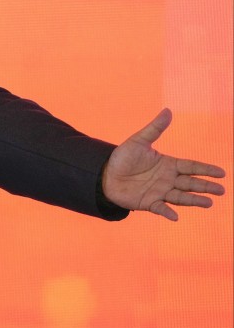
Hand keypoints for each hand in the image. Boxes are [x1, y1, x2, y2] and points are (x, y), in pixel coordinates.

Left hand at [102, 108, 225, 220]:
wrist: (105, 174)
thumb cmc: (123, 157)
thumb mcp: (138, 140)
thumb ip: (155, 128)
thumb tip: (168, 110)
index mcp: (168, 164)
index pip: (191, 167)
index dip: (206, 169)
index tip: (221, 173)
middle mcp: (168, 179)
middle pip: (190, 183)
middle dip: (206, 186)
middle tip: (221, 190)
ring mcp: (160, 192)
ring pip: (181, 197)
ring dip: (194, 200)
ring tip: (209, 203)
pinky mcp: (149, 203)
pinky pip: (160, 208)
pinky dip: (168, 212)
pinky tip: (175, 217)